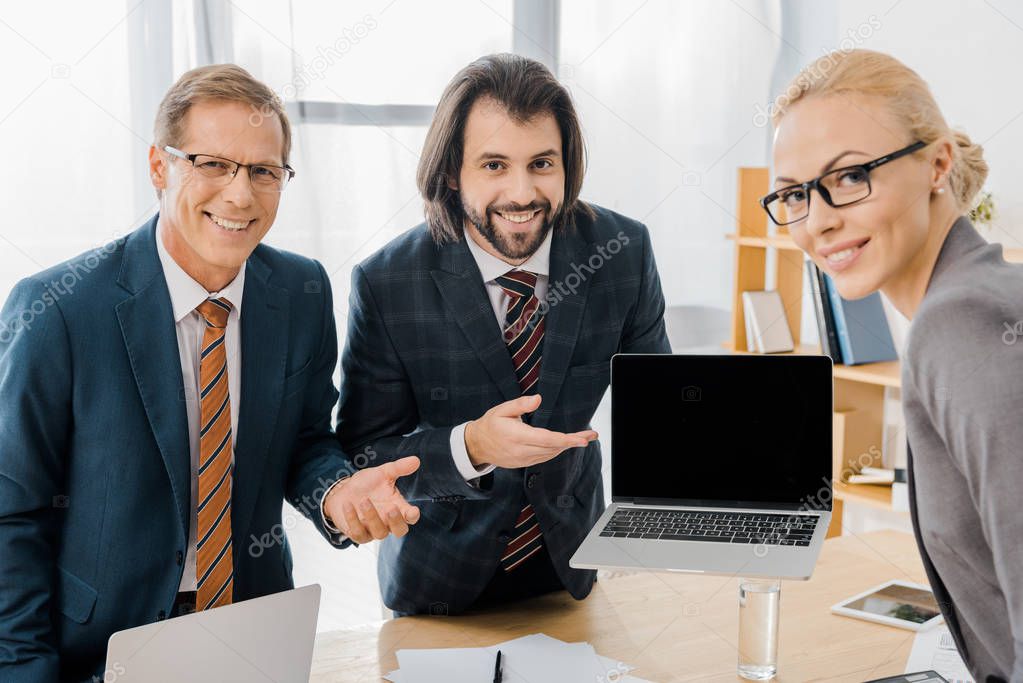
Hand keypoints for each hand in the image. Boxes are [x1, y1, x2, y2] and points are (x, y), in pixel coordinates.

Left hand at [323, 456, 421, 543]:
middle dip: (396, 521)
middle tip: (391, 509)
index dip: (413, 516)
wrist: (343, 491)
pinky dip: (353, 519)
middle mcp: (388, 521)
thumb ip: (399, 468)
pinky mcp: (357, 534)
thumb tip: (416, 460)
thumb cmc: (367, 484)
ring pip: (379, 533)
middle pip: (400, 530)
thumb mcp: (383, 473)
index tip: (413, 511)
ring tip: (364, 500)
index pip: (410, 517)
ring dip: (372, 516)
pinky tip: (348, 505)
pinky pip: (358, 533)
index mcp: (398, 507)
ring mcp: (373, 530)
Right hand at [464, 394, 597, 468]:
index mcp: (517, 436)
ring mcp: (523, 460)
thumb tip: (538, 399)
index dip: (567, 440)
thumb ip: (520, 404)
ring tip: (583, 438)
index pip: (547, 439)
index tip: (582, 439)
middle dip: (574, 442)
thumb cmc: (490, 424)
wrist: (477, 445)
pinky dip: (556, 450)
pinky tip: (565, 444)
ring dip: (567, 446)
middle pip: (554, 448)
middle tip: (592, 435)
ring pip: (551, 454)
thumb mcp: (502, 409)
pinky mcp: (523, 464)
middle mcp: (522, 451)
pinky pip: (544, 458)